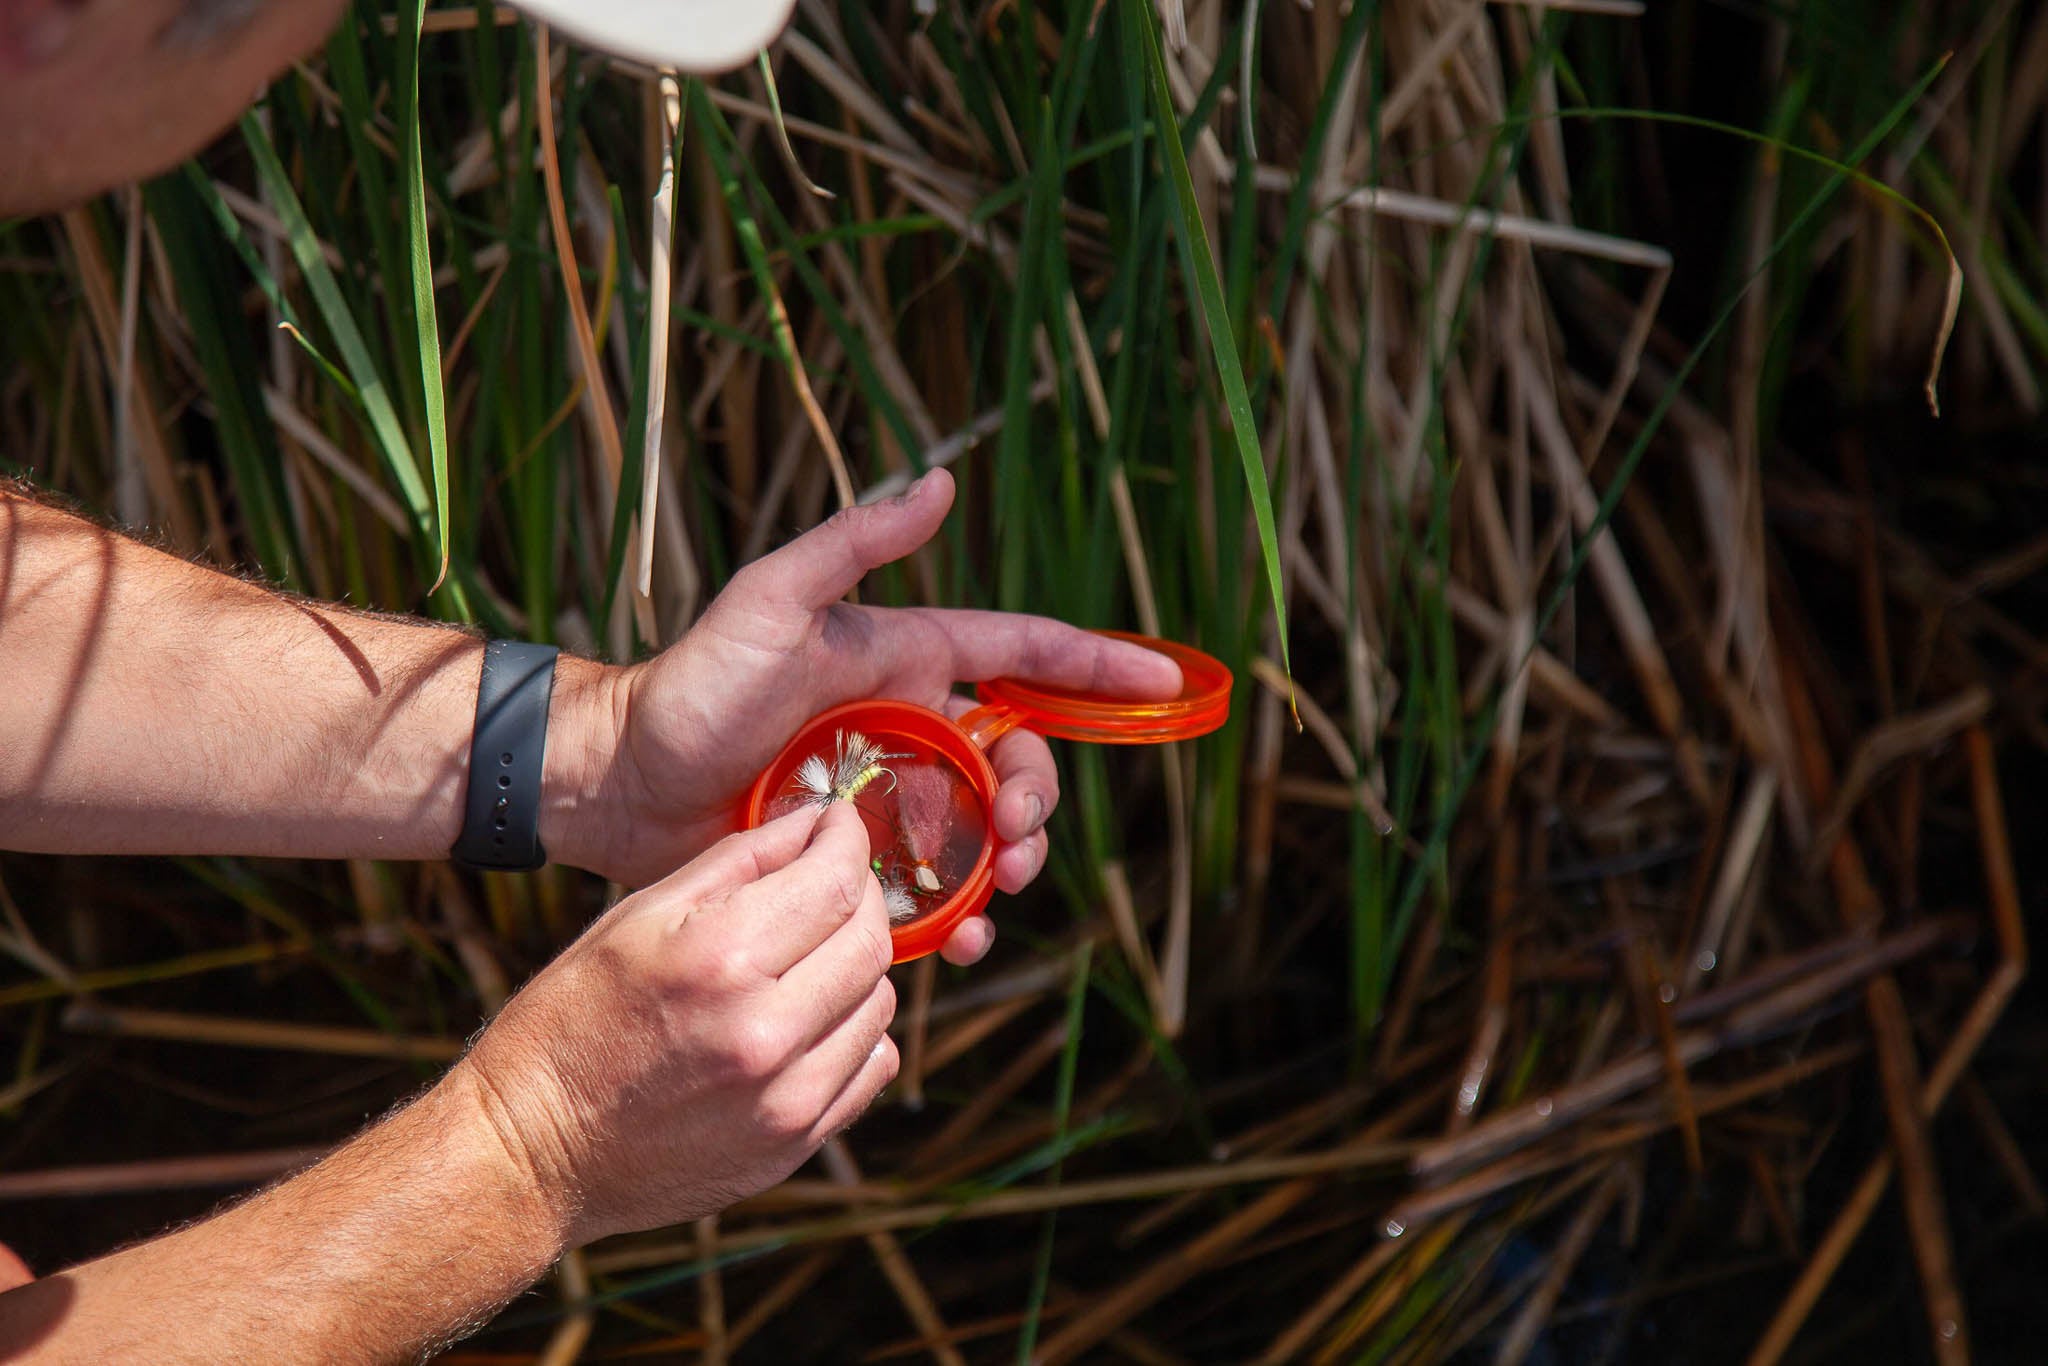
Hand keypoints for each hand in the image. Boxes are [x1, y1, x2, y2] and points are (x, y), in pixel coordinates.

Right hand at [456, 802, 895, 1246]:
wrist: (532, 1151)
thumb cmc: (573, 1019)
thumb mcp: (637, 917)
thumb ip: (738, 862)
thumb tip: (812, 823)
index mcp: (721, 958)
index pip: (838, 882)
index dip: (850, 840)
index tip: (841, 827)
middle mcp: (766, 1030)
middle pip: (872, 941)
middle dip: (861, 898)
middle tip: (831, 886)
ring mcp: (786, 1097)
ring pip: (879, 1003)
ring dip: (857, 967)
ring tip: (808, 959)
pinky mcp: (795, 1143)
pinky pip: (871, 1067)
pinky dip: (855, 1033)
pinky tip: (808, 1022)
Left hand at [558, 469, 1182, 964]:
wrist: (618, 782)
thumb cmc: (693, 683)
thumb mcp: (772, 599)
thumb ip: (855, 542)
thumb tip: (940, 481)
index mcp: (908, 665)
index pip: (1023, 655)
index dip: (1096, 666)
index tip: (1163, 679)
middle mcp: (912, 732)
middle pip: (1018, 761)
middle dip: (1042, 795)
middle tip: (1021, 829)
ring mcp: (889, 803)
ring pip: (988, 835)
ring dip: (1014, 862)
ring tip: (1000, 887)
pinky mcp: (857, 865)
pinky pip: (931, 897)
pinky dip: (958, 922)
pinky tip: (959, 941)